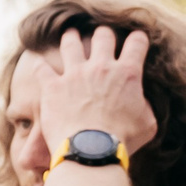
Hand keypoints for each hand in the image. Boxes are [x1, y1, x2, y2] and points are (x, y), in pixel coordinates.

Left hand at [37, 26, 156, 155]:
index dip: (137, 39)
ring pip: (71, 43)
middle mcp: (101, 67)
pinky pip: (42, 68)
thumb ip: (145, 107)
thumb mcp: (147, 124)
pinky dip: (40, 65)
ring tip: (69, 35)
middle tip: (101, 36)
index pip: (137, 43)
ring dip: (71, 38)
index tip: (135, 40)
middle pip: (103, 36)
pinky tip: (38, 62)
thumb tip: (139, 101)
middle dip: (103, 34)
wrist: (90, 150)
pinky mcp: (52, 86)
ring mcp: (74, 74)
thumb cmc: (121, 140)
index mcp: (128, 73)